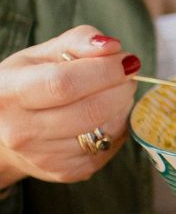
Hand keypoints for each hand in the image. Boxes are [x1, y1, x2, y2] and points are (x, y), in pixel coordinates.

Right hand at [0, 26, 140, 186]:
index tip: (125, 62)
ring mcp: (43, 157)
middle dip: (120, 90)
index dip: (103, 72)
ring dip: (122, 110)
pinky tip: (106, 117)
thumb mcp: (43, 54)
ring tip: (115, 94)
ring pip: (103, 132)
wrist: (10, 130)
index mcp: (9, 92)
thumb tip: (112, 47)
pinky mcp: (66, 172)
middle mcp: (20, 130)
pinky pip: (107, 149)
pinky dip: (116, 130)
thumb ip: (78, 41)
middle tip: (127, 77)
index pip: (64, 84)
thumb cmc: (29, 83)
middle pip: (90, 111)